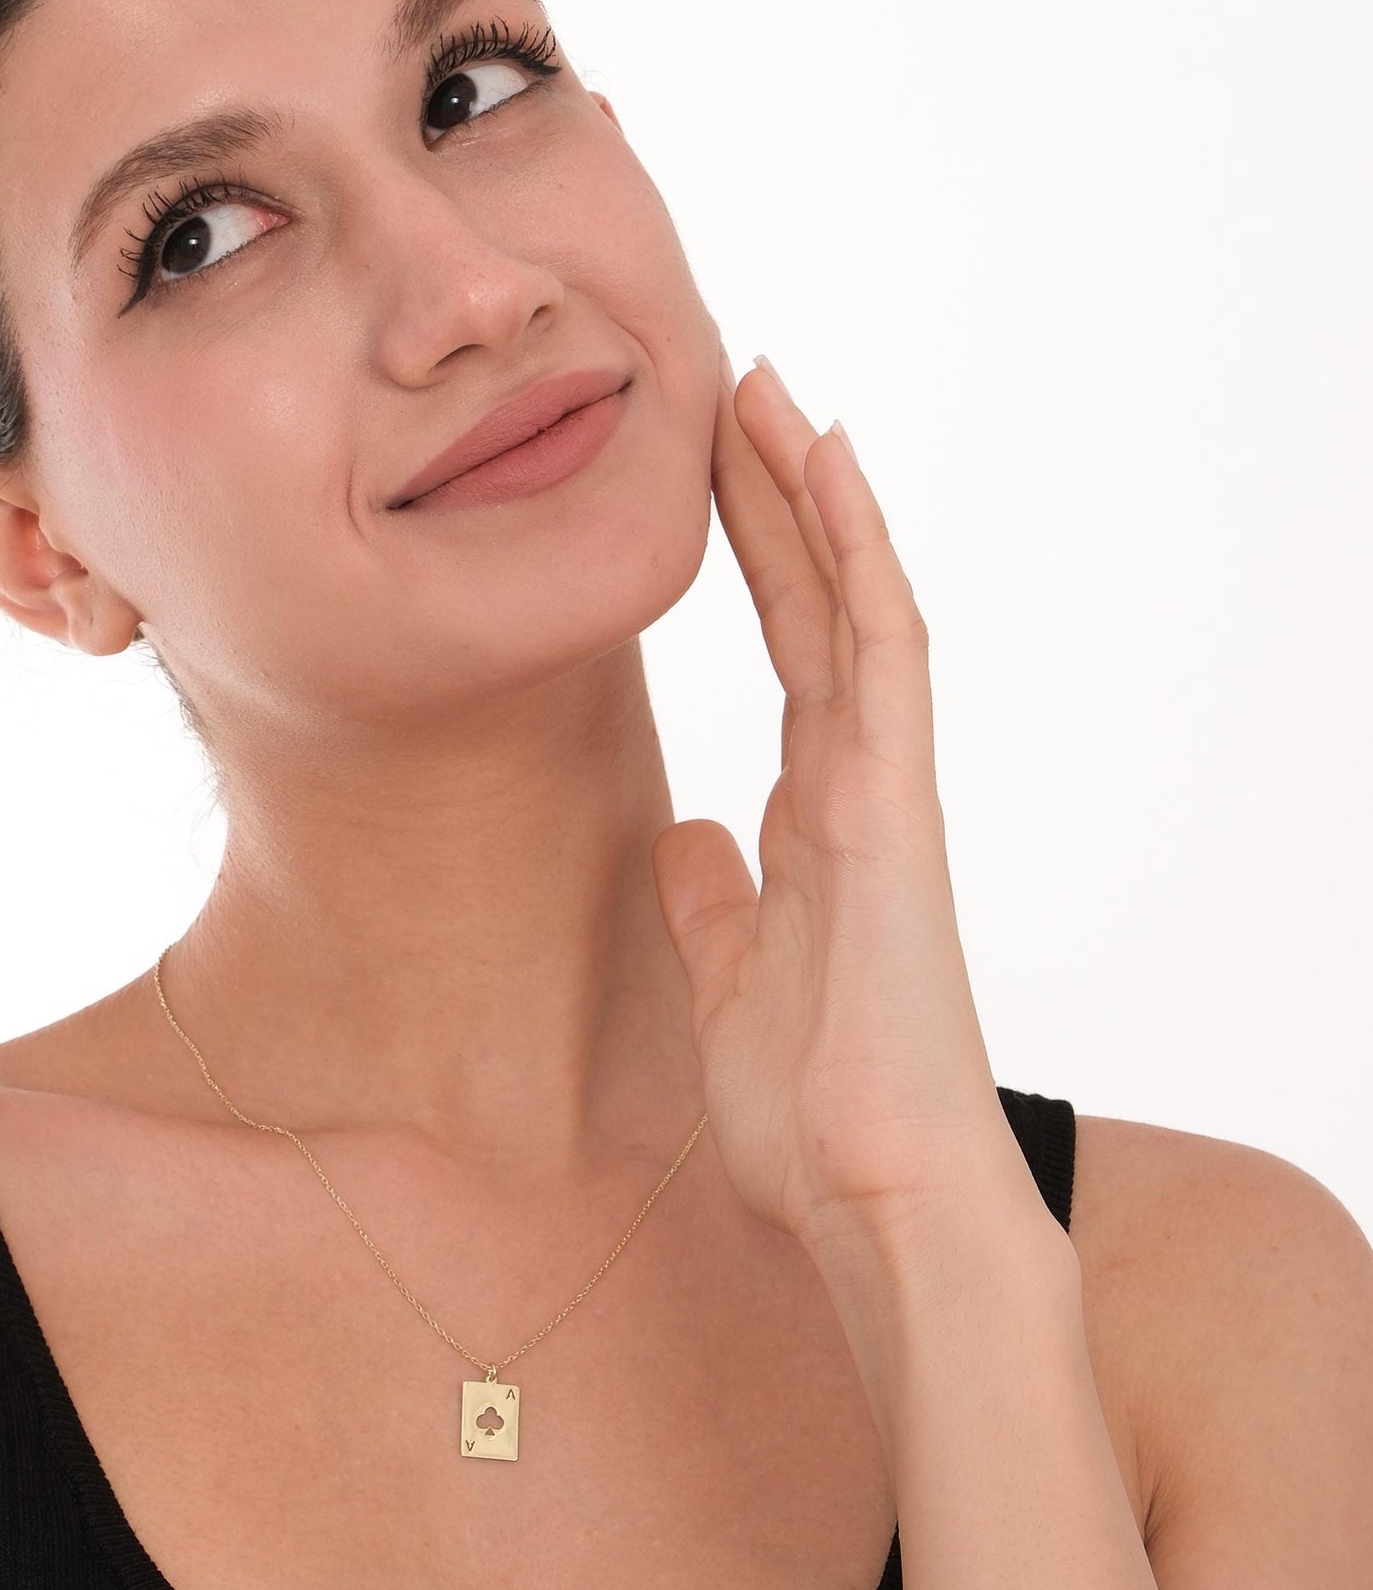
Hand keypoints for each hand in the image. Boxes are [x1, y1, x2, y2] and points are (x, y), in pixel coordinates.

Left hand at [650, 349, 1026, 1254]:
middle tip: (735, 390)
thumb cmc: (811, 1109)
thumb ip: (714, 901)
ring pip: (854, 602)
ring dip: (815, 495)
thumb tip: (692, 836)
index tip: (716, 471)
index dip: (757, 555)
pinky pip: (882, 652)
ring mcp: (883, 786)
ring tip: (774, 394)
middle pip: (815, 604)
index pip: (788, 649)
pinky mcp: (897, 805)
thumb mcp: (725, 982)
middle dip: (775, 497)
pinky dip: (861, 557)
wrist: (872, 1199)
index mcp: (814, 816)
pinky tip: (833, 474)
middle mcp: (854, 782)